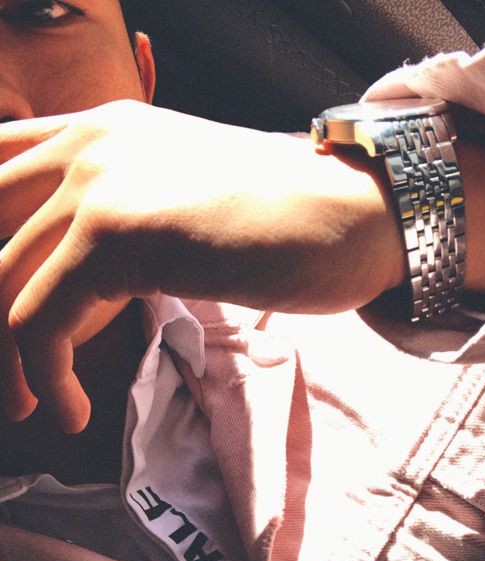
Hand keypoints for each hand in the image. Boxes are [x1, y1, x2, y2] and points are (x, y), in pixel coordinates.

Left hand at [0, 100, 402, 432]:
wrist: (355, 215)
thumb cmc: (288, 221)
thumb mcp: (186, 206)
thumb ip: (125, 227)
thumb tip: (80, 286)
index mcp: (104, 131)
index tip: (12, 317)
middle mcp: (90, 145)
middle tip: (14, 376)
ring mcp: (99, 183)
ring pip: (1, 283)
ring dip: (11, 362)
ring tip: (33, 407)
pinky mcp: (117, 234)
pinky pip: (38, 318)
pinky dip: (44, 376)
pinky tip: (71, 411)